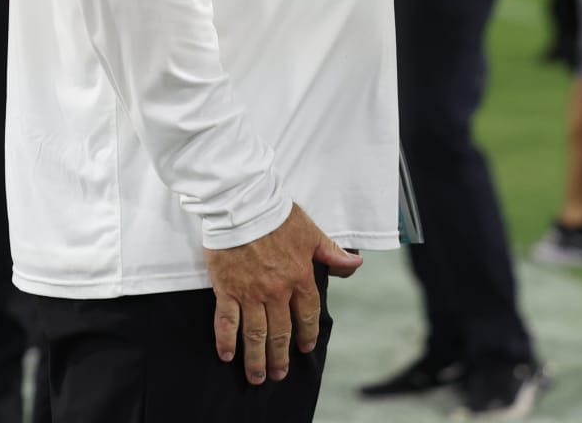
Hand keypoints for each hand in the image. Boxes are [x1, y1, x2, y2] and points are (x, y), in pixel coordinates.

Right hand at [205, 204, 362, 385]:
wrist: (243, 204)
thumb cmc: (277, 214)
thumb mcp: (311, 231)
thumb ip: (332, 253)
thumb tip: (355, 265)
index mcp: (300, 277)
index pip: (307, 314)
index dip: (307, 333)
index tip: (305, 348)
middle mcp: (276, 291)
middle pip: (280, 332)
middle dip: (280, 357)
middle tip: (279, 375)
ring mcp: (250, 293)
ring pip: (255, 334)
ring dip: (257, 358)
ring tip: (257, 377)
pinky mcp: (226, 289)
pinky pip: (226, 321)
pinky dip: (226, 340)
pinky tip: (227, 355)